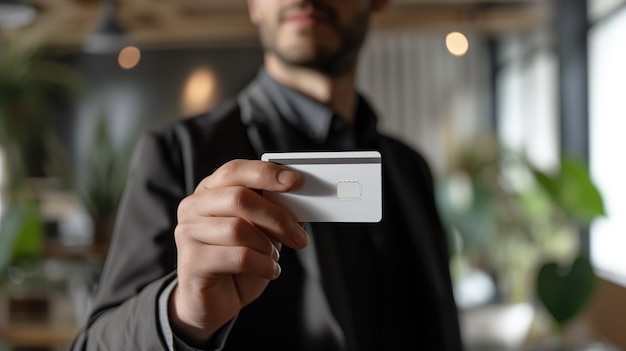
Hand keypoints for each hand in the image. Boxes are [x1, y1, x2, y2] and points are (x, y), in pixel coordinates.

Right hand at [169, 159, 308, 344]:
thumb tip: (301, 202)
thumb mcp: (260, 232)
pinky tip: (269, 270)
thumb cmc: (237, 261)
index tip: (295, 181)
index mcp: (210, 191)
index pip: (235, 171)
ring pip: (239, 229)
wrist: (213, 302)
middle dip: (277, 217)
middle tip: (299, 237)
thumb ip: (273, 212)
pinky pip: (239, 257)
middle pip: (239, 199)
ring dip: (268, 246)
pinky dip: (264, 265)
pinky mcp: (192, 262)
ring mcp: (188, 233)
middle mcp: (193, 207)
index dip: (265, 173)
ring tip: (273, 257)